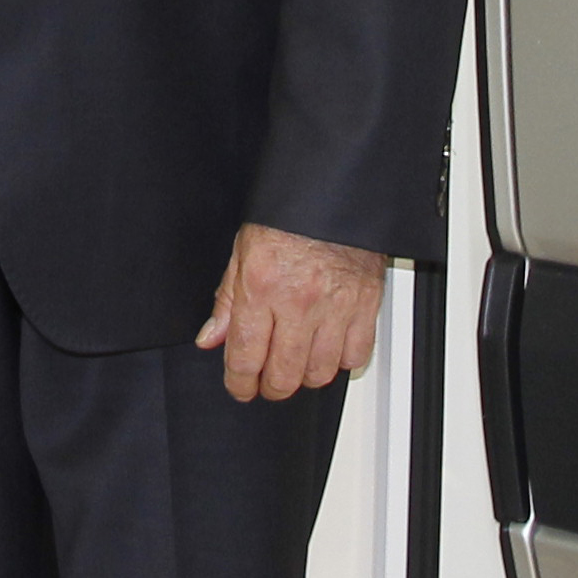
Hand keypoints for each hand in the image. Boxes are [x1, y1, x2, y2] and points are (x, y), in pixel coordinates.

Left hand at [196, 223, 386, 402]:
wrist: (335, 191)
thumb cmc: (289, 216)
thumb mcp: (243, 251)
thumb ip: (227, 301)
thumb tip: (210, 338)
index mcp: (261, 287)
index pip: (245, 357)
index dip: (239, 383)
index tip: (240, 386)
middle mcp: (298, 301)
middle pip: (283, 376)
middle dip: (270, 387)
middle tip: (266, 381)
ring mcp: (336, 306)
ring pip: (319, 374)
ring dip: (304, 377)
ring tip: (297, 363)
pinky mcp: (366, 304)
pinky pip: (354, 357)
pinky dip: (340, 361)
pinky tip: (328, 348)